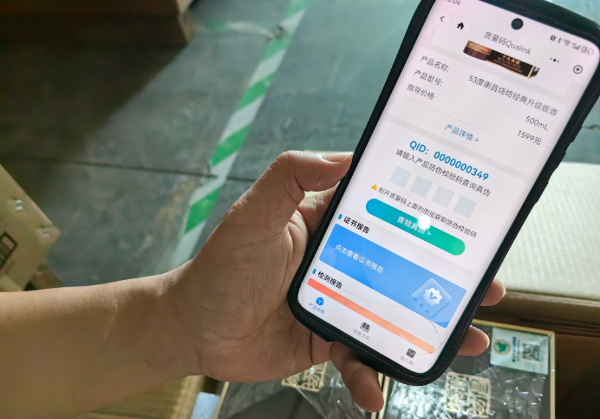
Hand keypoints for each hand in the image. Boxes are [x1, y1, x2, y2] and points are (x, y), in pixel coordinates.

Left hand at [168, 151, 504, 411]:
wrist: (196, 331)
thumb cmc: (222, 268)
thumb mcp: (253, 217)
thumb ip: (287, 179)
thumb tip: (339, 161)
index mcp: (328, 222)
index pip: (384, 207)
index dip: (424, 208)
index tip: (466, 212)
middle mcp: (341, 259)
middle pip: (404, 263)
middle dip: (446, 274)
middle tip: (487, 282)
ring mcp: (340, 300)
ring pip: (395, 311)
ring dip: (431, 326)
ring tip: (469, 338)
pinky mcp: (329, 337)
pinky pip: (361, 356)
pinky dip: (371, 376)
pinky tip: (379, 394)